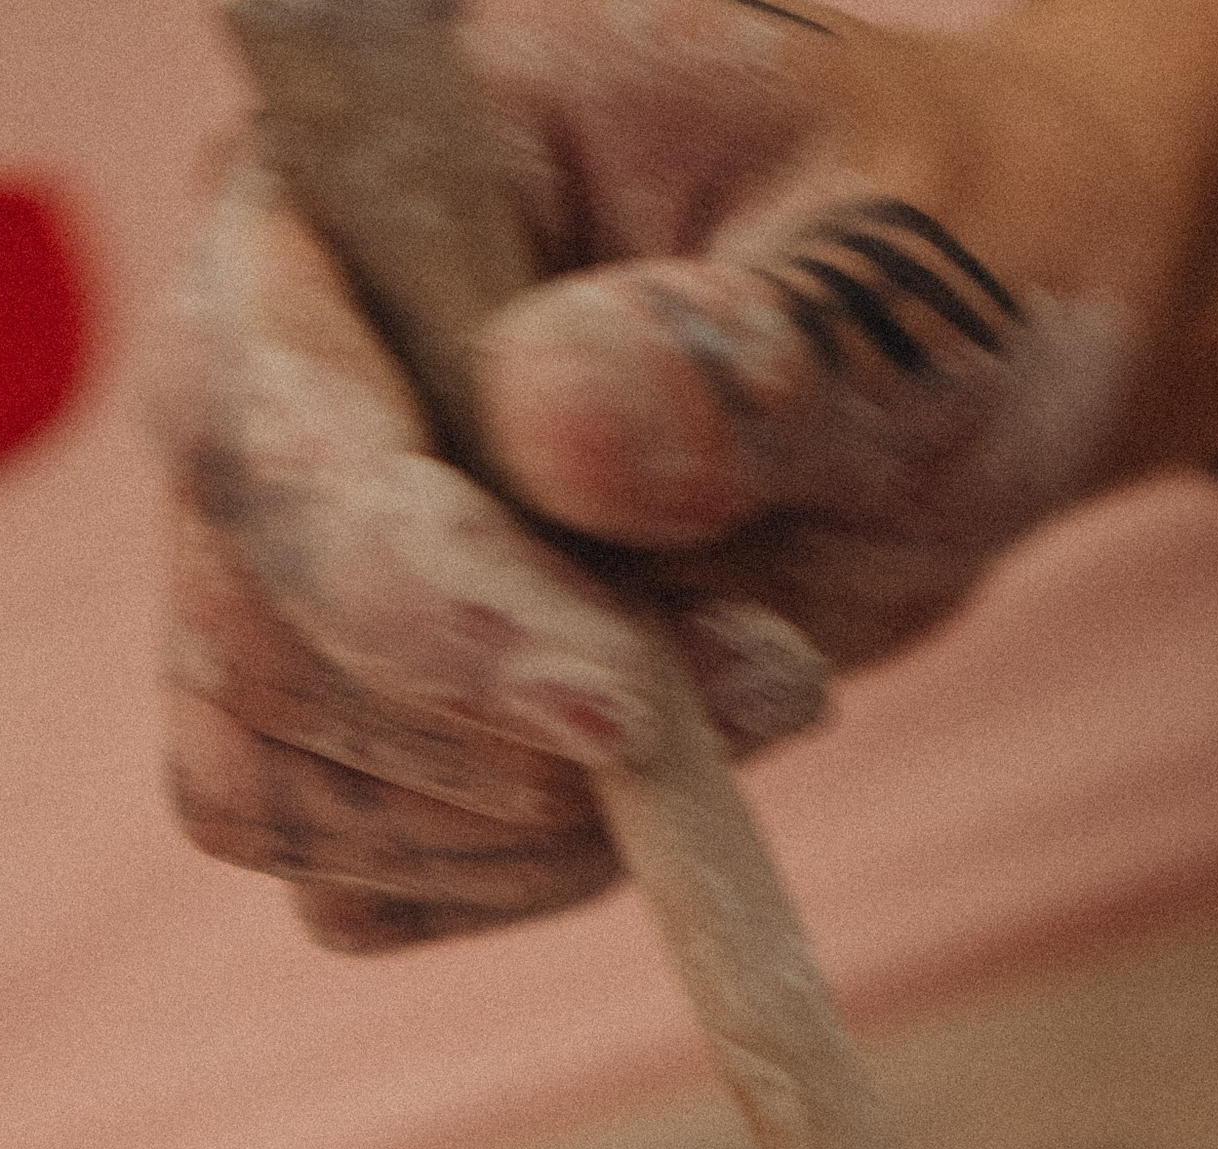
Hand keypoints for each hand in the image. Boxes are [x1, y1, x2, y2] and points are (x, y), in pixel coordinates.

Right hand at [158, 0, 1217, 947]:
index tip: (620, 706)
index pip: (263, 422)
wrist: (961, 374)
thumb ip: (729, 353)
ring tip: (747, 688)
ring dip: (533, 818)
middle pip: (257, 640)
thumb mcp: (890, 280)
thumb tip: (550, 428)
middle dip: (516, 731)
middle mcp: (266, 378)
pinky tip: (661, 778)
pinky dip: (515, 880)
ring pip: (277, 788)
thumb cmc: (924, 275)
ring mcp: (281, 569)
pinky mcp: (346, 731)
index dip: (420, 597)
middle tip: (774, 677)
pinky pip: (355, 886)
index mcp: (341, 194)